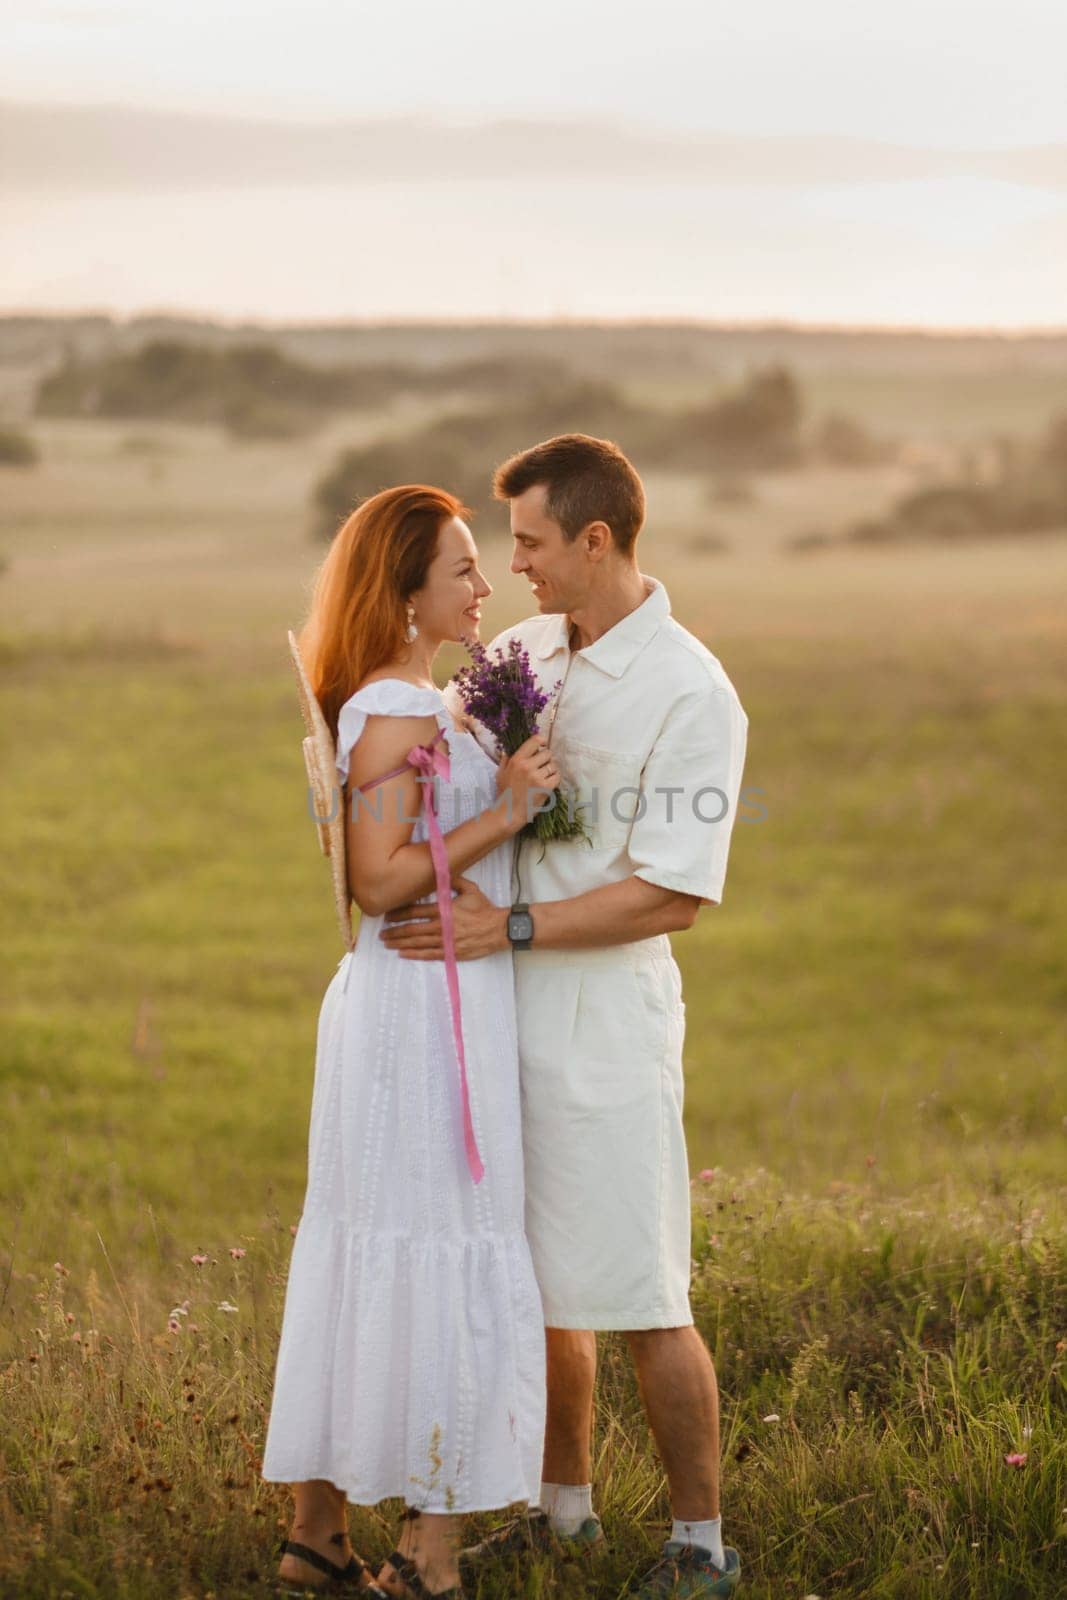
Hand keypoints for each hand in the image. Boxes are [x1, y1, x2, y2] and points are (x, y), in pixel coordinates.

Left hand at [379, 876, 507, 960]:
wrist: (499, 929)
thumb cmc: (484, 909)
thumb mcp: (470, 889)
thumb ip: (454, 881)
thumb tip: (441, 871)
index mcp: (444, 909)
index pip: (415, 911)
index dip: (399, 914)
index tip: (387, 915)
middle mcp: (441, 926)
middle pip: (412, 929)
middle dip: (394, 931)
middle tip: (382, 933)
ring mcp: (445, 941)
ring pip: (417, 943)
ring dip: (400, 943)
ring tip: (387, 943)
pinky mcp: (451, 953)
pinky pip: (429, 955)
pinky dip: (414, 954)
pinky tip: (403, 954)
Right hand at [495, 734, 560, 833]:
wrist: (509, 812)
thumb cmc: (504, 794)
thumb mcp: (500, 774)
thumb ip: (505, 760)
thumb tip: (508, 749)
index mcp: (517, 760)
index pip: (534, 741)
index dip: (542, 741)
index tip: (543, 745)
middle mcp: (528, 766)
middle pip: (547, 753)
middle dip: (547, 759)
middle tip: (543, 766)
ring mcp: (537, 777)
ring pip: (553, 765)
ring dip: (551, 769)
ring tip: (545, 776)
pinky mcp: (546, 787)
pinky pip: (557, 776)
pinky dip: (555, 778)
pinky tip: (549, 782)